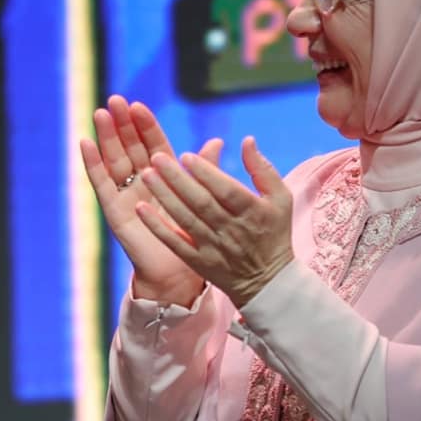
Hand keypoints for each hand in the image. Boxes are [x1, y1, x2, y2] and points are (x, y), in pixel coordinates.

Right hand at [80, 97, 203, 307]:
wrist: (180, 272)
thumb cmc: (193, 236)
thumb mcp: (203, 197)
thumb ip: (206, 169)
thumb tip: (219, 141)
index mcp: (164, 177)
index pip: (153, 144)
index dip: (145, 125)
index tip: (138, 105)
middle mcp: (141, 183)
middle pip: (130, 147)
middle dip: (122, 124)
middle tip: (114, 100)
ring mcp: (126, 195)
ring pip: (114, 160)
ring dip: (106, 137)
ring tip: (100, 114)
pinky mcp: (114, 211)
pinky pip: (101, 184)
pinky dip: (93, 164)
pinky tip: (85, 144)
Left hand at [134, 137, 294, 306]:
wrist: (267, 281)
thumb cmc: (274, 231)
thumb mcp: (280, 198)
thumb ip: (262, 168)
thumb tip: (247, 140)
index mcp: (252, 211)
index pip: (225, 189)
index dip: (205, 172)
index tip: (185, 155)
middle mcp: (231, 228)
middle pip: (201, 201)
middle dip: (177, 179)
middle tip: (156, 157)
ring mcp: (212, 246)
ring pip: (185, 219)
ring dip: (164, 197)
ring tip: (146, 175)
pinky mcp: (198, 261)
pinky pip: (174, 242)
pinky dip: (157, 227)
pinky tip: (140, 209)